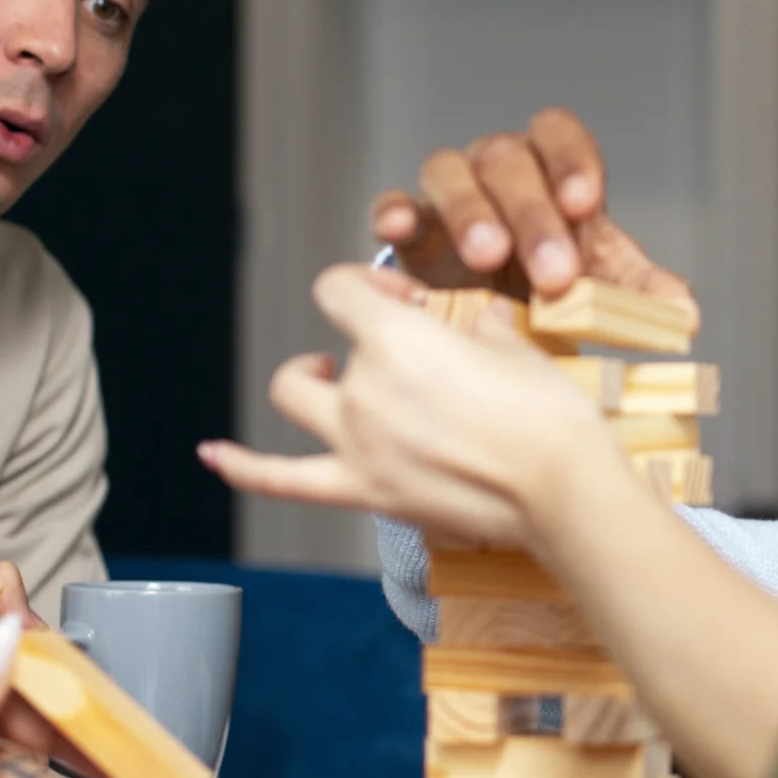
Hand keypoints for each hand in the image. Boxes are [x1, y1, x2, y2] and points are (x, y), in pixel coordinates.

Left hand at [197, 264, 634, 547]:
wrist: (564, 492)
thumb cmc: (551, 421)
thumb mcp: (520, 351)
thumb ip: (486, 329)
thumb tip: (482, 319)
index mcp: (398, 339)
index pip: (341, 288)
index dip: (367, 285)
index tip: (401, 298)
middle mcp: (365, 388)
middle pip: (333, 345)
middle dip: (361, 340)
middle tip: (402, 352)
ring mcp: (357, 443)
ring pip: (295, 396)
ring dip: (307, 380)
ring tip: (327, 376)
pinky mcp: (365, 491)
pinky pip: (281, 478)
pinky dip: (243, 465)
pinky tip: (213, 454)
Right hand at [369, 108, 694, 303]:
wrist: (501, 322)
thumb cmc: (554, 289)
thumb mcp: (603, 289)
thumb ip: (641, 291)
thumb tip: (684, 310)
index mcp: (552, 172)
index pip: (560, 134)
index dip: (572, 160)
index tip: (586, 203)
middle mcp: (500, 172)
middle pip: (508, 160)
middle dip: (533, 214)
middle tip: (554, 272)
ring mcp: (451, 195)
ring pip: (449, 171)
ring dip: (470, 211)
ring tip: (488, 256)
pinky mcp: (411, 229)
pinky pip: (394, 204)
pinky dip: (394, 211)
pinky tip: (399, 228)